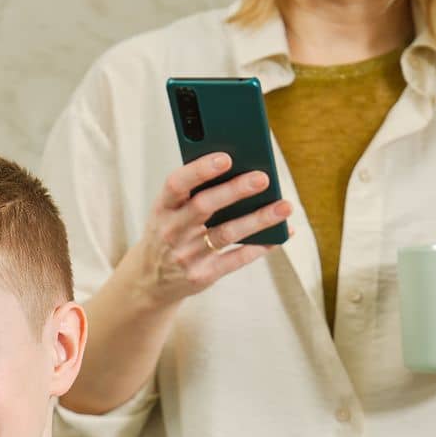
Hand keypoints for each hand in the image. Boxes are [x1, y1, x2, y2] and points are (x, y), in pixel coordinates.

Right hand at [128, 153, 293, 307]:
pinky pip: (235, 260)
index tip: (226, 157)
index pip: (176, 184)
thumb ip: (195, 191)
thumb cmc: (171, 231)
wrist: (151, 279)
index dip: (199, 170)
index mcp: (162, 208)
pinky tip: (281, 233)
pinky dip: (260, 246)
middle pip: (204, 207)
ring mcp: (186, 256)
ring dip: (258, 219)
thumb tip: (242, 169)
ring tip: (285, 206)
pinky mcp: (202, 276)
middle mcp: (171, 232)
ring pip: (226, 234)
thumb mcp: (169, 211)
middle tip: (264, 177)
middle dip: (235, 191)